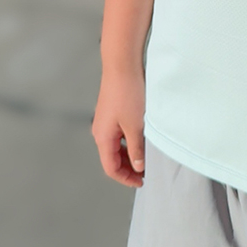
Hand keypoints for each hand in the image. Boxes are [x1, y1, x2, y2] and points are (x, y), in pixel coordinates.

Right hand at [91, 70, 145, 187]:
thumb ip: (136, 148)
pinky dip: (128, 142)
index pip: (111, 168)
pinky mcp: (112, 112)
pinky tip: (141, 140)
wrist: (123, 65)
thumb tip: (139, 166)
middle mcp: (100, 131)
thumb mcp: (135, 126)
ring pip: (115, 146)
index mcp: (102, 137)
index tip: (142, 181)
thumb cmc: (127, 93)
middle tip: (146, 172)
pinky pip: (118, 134)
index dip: (126, 178)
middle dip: (128, 168)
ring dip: (129, 155)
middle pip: (112, 159)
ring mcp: (105, 121)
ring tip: (146, 157)